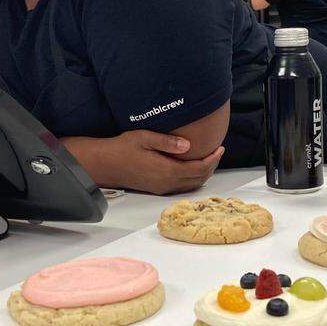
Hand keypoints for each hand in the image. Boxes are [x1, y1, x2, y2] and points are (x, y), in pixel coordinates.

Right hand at [66, 130, 224, 195]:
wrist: (106, 164)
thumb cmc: (123, 148)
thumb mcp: (145, 138)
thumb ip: (167, 142)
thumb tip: (188, 145)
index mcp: (166, 171)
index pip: (198, 169)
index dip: (212, 160)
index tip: (220, 148)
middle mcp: (167, 183)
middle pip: (199, 179)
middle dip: (211, 166)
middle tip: (218, 152)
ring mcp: (162, 187)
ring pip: (192, 185)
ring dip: (203, 173)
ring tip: (209, 158)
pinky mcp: (158, 188)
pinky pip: (182, 186)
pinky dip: (193, 178)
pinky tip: (193, 166)